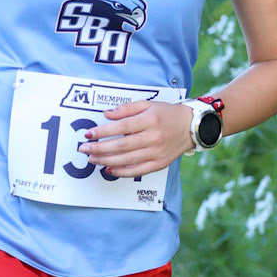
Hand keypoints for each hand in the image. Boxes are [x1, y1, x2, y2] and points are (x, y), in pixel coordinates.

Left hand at [77, 99, 192, 178]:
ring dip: (106, 160)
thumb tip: (107, 115)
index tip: (89, 133)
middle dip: (100, 148)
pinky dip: (121, 172)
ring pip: (127, 160)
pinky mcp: (159, 164)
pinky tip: (108, 169)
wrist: (191, 126)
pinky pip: (137, 171)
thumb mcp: (148, 104)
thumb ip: (127, 109)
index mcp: (150, 120)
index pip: (122, 127)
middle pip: (121, 146)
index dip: (104, 131)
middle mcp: (153, 137)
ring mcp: (156, 153)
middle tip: (84, 149)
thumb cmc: (167, 113)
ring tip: (92, 158)